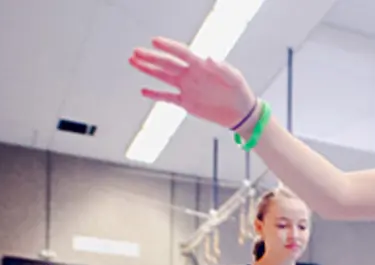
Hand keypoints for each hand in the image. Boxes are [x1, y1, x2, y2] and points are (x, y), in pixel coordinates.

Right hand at [129, 37, 256, 128]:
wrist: (241, 113)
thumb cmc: (239, 92)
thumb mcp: (234, 78)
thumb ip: (221, 68)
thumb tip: (208, 58)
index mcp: (201, 66)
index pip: (181, 53)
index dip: (169, 47)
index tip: (155, 41)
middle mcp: (191, 75)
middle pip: (167, 64)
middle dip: (151, 58)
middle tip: (136, 52)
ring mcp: (187, 88)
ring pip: (163, 77)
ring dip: (149, 70)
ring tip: (134, 61)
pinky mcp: (186, 103)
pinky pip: (168, 97)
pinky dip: (156, 94)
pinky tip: (144, 91)